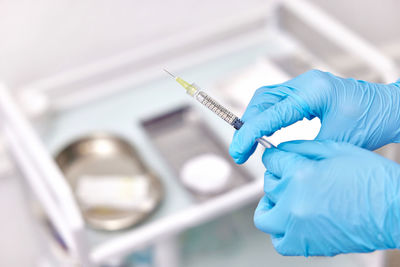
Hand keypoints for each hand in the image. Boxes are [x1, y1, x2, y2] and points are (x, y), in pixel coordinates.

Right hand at [230, 70, 399, 163]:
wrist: (390, 110)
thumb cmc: (373, 122)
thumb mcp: (336, 141)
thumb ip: (301, 147)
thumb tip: (274, 155)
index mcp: (313, 92)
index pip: (270, 113)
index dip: (249, 134)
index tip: (239, 151)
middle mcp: (305, 83)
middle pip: (261, 100)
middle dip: (246, 126)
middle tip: (241, 151)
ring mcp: (304, 85)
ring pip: (266, 99)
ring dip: (254, 120)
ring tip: (249, 143)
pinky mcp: (305, 92)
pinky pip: (276, 101)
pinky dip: (266, 117)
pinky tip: (264, 131)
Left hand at [256, 140, 399, 255]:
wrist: (394, 211)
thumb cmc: (372, 179)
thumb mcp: (337, 150)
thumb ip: (302, 148)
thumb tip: (281, 149)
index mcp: (300, 175)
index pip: (271, 160)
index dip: (276, 156)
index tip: (279, 157)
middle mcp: (293, 201)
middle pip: (269, 184)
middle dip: (278, 176)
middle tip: (291, 175)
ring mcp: (297, 227)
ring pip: (265, 215)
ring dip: (271, 203)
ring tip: (286, 198)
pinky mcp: (305, 245)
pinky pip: (278, 240)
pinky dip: (279, 229)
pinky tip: (291, 219)